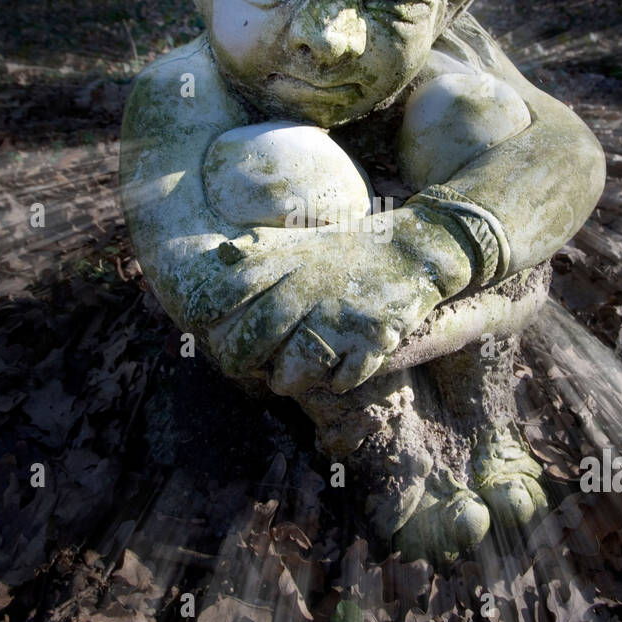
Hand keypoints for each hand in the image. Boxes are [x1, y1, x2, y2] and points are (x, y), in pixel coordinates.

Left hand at [196, 208, 474, 393]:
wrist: (413, 249)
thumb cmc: (345, 251)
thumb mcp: (299, 241)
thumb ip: (259, 251)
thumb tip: (219, 256)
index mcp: (286, 261)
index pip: (228, 290)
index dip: (210, 313)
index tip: (208, 325)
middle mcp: (309, 286)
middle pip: (256, 335)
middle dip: (240, 359)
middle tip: (240, 367)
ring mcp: (341, 314)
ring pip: (293, 367)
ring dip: (285, 379)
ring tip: (284, 378)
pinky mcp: (373, 338)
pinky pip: (342, 379)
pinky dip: (337, 381)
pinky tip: (337, 370)